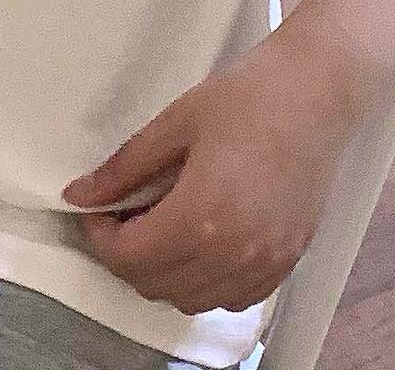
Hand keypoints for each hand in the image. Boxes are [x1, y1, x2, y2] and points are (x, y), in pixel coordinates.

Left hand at [59, 21, 380, 314]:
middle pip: (156, 287)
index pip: (130, 259)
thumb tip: (79, 194)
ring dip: (164, 274)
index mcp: (201, 217)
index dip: (100, 238)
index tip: (95, 210)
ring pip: (193, 301)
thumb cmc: (247, 99)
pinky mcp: (288, 262)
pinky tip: (199, 241)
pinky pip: (234, 299)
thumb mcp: (174, 124)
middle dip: (127, 256)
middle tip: (121, 214)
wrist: (315, 93)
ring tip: (158, 225)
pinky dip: (205, 283)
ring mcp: (266, 263)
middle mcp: (235, 253)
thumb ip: (124, 168)